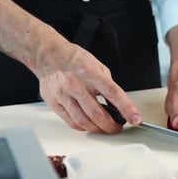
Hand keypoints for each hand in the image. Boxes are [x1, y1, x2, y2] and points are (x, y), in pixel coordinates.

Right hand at [0, 0, 140, 132]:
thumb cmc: (72, 54)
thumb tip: (118, 102)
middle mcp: (74, 83)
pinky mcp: (51, 101)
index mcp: (88, 70)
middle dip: (112, 124)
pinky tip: (88, 126)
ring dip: (97, 128)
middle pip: (96, 112)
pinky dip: (81, 126)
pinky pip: (68, 120)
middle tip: (121, 127)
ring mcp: (60, 93)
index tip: (135, 119)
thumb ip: (106, 83)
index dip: (125, 108)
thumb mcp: (95, 63)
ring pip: (82, 120)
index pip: (112, 92)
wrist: (42, 50)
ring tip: (107, 129)